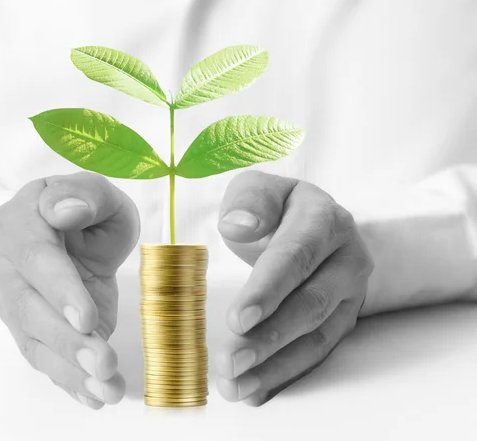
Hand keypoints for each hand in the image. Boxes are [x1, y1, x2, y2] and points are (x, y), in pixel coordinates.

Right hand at [0, 172, 138, 408]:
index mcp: (20, 223)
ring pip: (33, 340)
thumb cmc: (86, 209)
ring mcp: (13, 300)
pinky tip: (94, 396)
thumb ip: (85, 194)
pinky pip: (43, 357)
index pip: (36, 258)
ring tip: (106, 389)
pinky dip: (68, 380)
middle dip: (66, 340)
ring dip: (70, 369)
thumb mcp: (97, 192)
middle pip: (28, 308)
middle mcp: (6, 265)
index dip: (59, 290)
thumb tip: (65, 211)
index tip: (86, 318)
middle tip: (103, 363)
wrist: (74, 232)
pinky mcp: (30, 328)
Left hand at [215, 171, 373, 405]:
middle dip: (270, 337)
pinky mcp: (342, 320)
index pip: (296, 256)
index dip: (268, 289)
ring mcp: (349, 294)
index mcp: (324, 221)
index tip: (238, 319)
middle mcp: (346, 259)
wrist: (313, 223)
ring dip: (276, 366)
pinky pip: (317, 353)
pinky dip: (286, 375)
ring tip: (237, 385)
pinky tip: (256, 391)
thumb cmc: (277, 208)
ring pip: (317, 337)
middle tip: (231, 361)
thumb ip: (249, 201)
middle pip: (311, 304)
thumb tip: (238, 225)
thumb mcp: (258, 189)